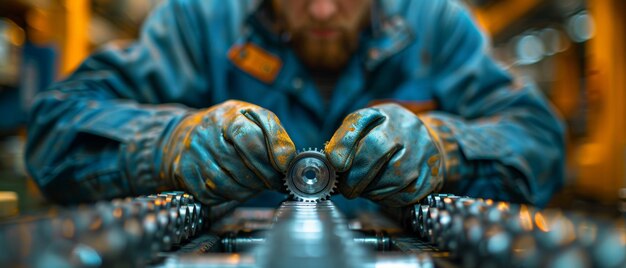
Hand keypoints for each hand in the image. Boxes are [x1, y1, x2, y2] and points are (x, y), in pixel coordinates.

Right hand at [160, 100, 295, 204]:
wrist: (184, 133)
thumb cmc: (226, 127)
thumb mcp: (251, 117)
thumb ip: (273, 133)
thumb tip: (289, 160)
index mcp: (226, 116)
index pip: (250, 137)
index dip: (271, 155)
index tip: (285, 167)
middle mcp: (206, 134)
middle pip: (242, 165)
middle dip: (266, 177)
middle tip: (276, 182)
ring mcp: (193, 155)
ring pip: (229, 184)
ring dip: (250, 190)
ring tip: (257, 185)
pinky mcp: (185, 174)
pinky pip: (215, 194)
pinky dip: (230, 196)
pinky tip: (236, 187)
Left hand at [324, 103, 443, 206]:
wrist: (426, 142)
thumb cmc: (387, 135)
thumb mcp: (366, 127)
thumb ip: (346, 139)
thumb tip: (330, 163)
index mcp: (388, 114)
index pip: (362, 122)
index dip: (345, 145)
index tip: (336, 164)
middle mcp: (408, 129)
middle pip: (377, 152)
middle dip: (355, 175)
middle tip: (345, 188)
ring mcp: (422, 153)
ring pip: (391, 179)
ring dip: (369, 190)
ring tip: (363, 189)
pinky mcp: (430, 177)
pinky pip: (403, 195)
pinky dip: (385, 198)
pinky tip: (380, 192)